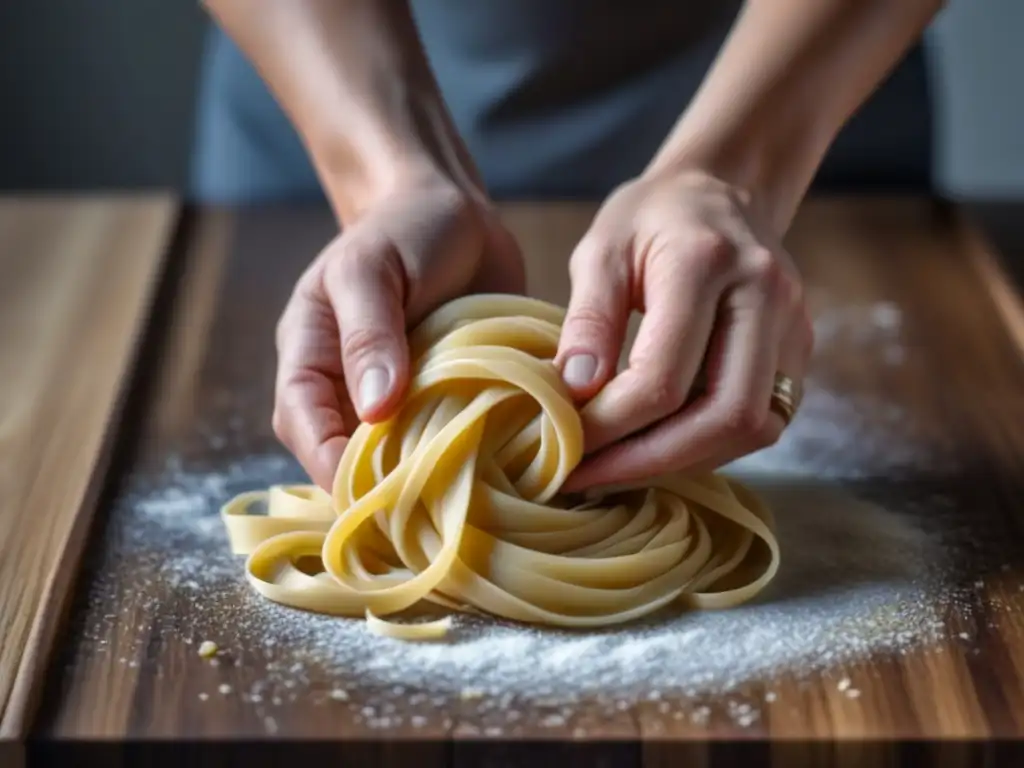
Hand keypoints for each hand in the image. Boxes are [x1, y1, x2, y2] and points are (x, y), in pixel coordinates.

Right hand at [273, 172, 525, 489]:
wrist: (457, 211)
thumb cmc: (402, 228)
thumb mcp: (372, 269)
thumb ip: (369, 334)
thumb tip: (373, 410)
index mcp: (311, 353)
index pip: (302, 423)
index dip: (328, 464)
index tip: (370, 495)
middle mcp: (347, 384)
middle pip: (342, 453)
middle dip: (374, 486)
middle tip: (420, 515)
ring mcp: (395, 396)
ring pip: (392, 455)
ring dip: (420, 478)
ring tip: (457, 503)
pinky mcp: (441, 398)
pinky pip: (440, 439)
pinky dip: (459, 457)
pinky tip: (489, 472)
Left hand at [555, 169, 812, 490]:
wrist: (721, 190)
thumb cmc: (652, 217)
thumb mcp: (601, 250)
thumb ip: (588, 319)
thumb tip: (574, 393)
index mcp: (708, 263)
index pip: (664, 377)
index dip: (611, 425)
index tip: (564, 441)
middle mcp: (765, 296)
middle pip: (725, 417)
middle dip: (651, 461)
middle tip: (590, 476)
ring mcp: (794, 326)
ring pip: (751, 429)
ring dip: (682, 460)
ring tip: (618, 466)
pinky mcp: (800, 351)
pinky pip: (761, 421)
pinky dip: (707, 444)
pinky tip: (658, 443)